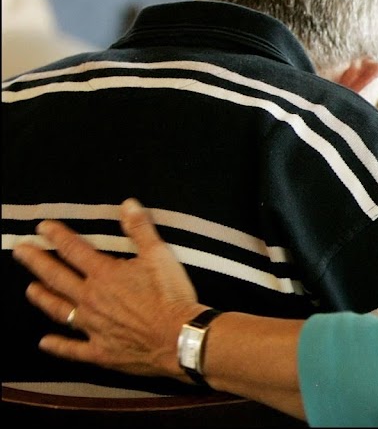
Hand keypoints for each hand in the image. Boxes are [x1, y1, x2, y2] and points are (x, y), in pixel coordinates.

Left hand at [12, 198, 206, 380]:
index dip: (57, 236)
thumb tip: (128, 204)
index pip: (74, 250)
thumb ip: (141, 230)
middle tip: (20, 251)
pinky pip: (72, 349)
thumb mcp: (160, 256)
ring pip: (60, 310)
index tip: (41, 227)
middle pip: (57, 278)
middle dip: (36, 262)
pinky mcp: (100, 351)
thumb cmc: (171, 295)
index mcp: (105, 274)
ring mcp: (93, 327)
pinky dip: (57, 346)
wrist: (179, 337)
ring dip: (43, 299)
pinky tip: (44, 342)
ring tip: (30, 290)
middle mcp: (92, 299)